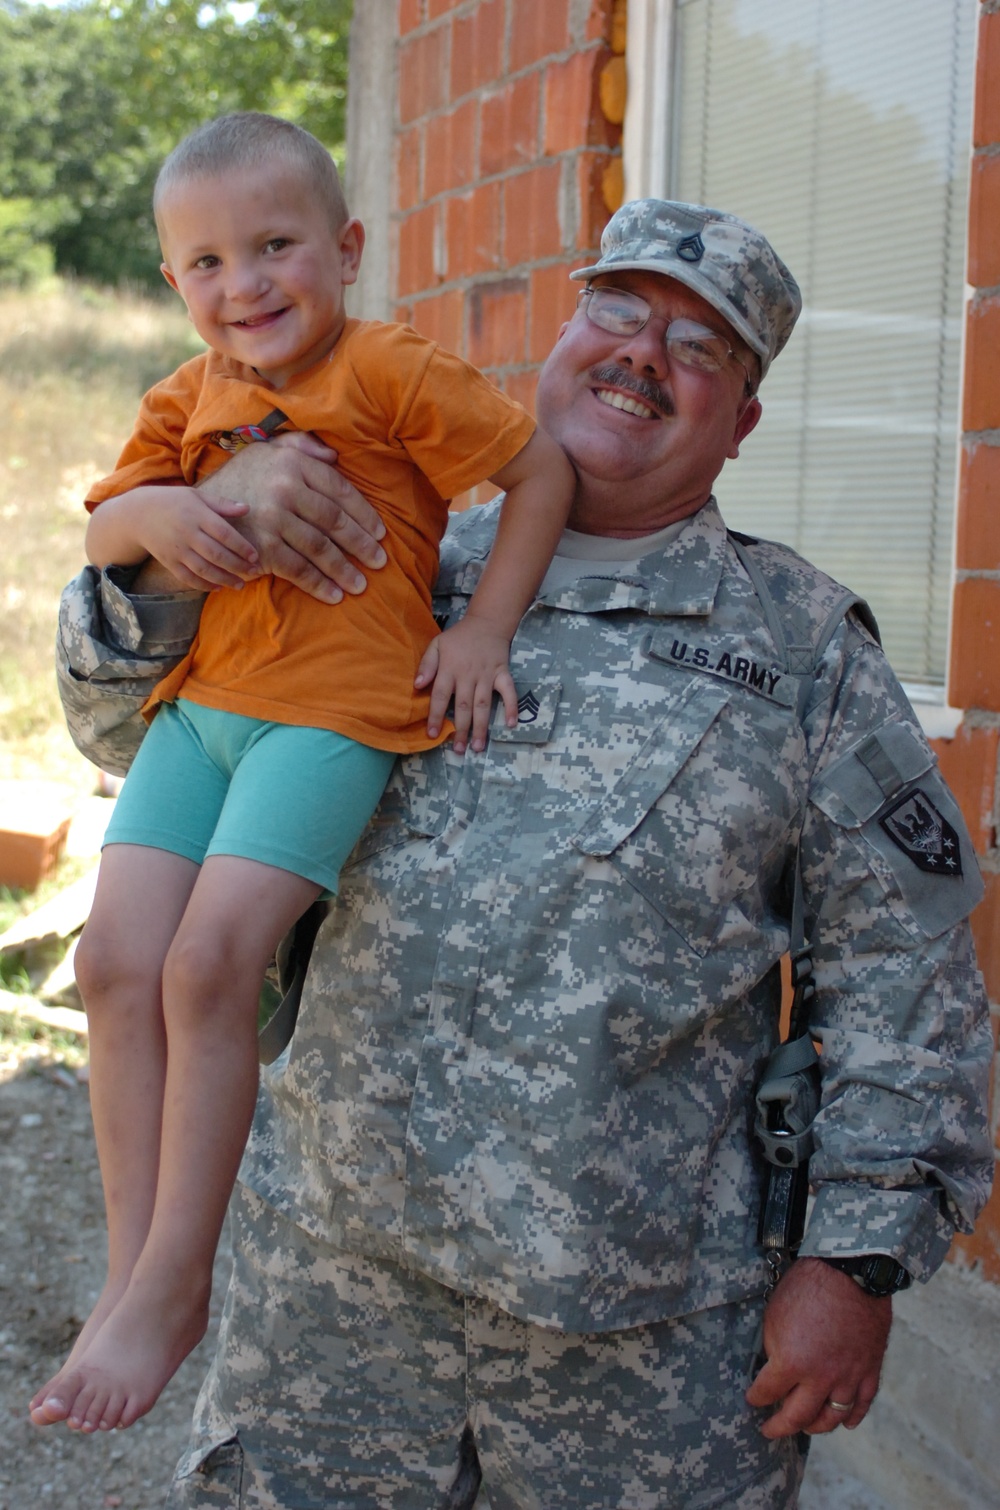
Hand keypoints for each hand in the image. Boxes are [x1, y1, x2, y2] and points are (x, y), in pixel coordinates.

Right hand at [129, 487, 259, 590]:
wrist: (139, 514)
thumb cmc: (174, 502)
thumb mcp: (197, 496)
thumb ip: (222, 504)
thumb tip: (247, 508)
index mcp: (197, 514)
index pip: (224, 533)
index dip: (241, 546)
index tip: (255, 556)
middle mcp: (187, 533)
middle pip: (216, 554)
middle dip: (237, 566)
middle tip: (254, 572)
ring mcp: (177, 550)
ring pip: (204, 569)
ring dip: (224, 579)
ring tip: (240, 585)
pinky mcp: (168, 561)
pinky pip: (188, 577)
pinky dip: (203, 585)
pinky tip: (218, 587)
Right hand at [200, 432, 386, 603]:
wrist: (196, 508)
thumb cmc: (243, 478)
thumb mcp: (268, 450)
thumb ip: (300, 446)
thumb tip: (334, 455)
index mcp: (293, 463)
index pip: (339, 490)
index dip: (364, 514)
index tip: (380, 533)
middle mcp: (284, 487)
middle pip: (334, 521)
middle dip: (361, 545)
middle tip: (380, 562)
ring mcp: (273, 518)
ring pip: (319, 548)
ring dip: (344, 570)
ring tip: (360, 585)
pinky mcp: (262, 546)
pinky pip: (297, 568)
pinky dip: (318, 584)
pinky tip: (333, 595)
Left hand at [415, 615, 517, 753]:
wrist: (487, 622)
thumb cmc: (458, 638)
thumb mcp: (437, 644)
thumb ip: (426, 665)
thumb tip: (417, 685)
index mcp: (450, 669)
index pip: (440, 696)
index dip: (435, 716)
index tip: (432, 735)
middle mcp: (468, 675)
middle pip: (463, 706)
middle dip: (460, 730)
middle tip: (458, 750)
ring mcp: (487, 675)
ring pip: (483, 705)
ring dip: (481, 727)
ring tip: (478, 747)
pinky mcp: (502, 674)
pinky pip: (509, 692)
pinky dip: (512, 707)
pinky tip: (511, 724)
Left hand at [745, 1258, 891, 1437]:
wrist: (851, 1272)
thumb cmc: (808, 1286)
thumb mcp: (774, 1314)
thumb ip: (774, 1346)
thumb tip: (773, 1365)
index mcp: (791, 1363)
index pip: (766, 1392)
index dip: (756, 1397)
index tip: (752, 1399)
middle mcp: (820, 1378)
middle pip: (798, 1417)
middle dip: (780, 1426)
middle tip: (770, 1430)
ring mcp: (848, 1377)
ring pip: (832, 1418)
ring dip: (816, 1426)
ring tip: (805, 1426)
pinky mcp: (869, 1370)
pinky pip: (862, 1404)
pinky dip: (853, 1417)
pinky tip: (845, 1423)